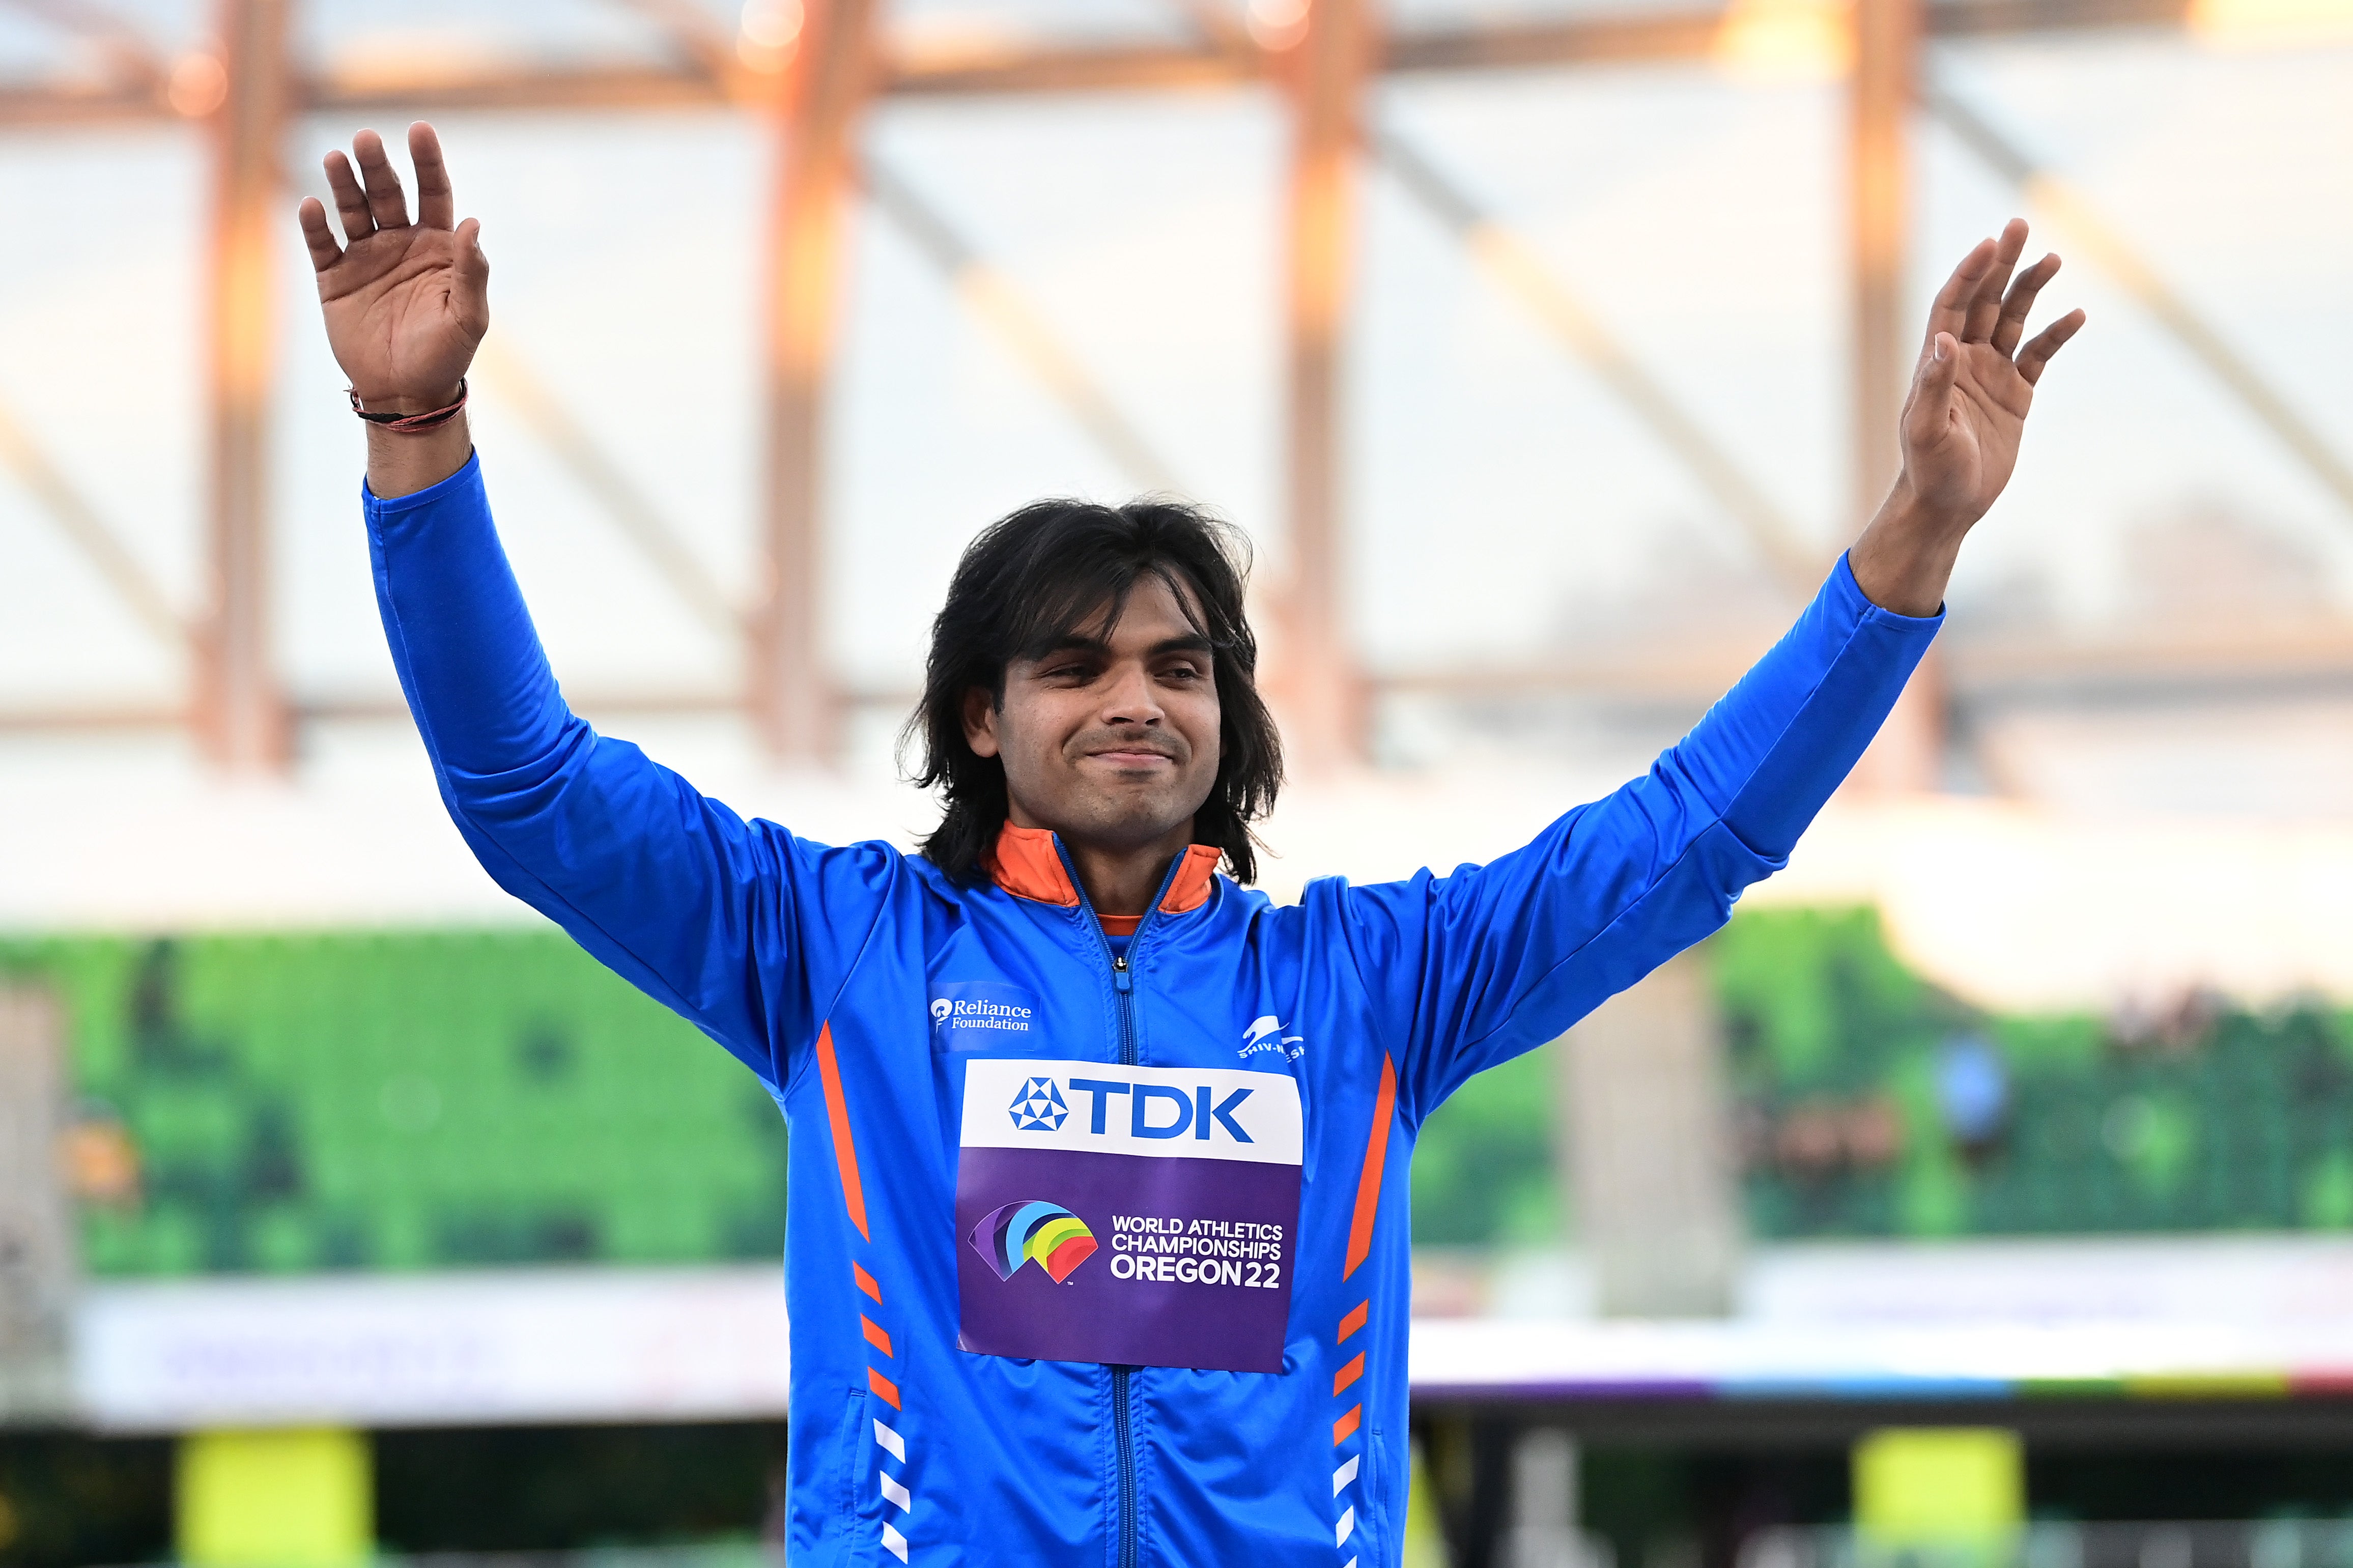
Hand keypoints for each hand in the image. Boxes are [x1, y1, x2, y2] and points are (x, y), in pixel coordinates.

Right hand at [298, 123, 486, 414]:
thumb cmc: (445, 356)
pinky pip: (322, 245)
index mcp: (437, 247)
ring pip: (352, 210)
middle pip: (388, 193)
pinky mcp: (334, 278)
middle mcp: (400, 243)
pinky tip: (312, 207)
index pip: (434, 192)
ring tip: (336, 159)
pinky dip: (316, 226)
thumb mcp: (468, 318)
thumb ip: (471, 272)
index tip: (419, 130)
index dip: (428, 162)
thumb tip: (473, 225)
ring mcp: (365, 257)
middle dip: (377, 166)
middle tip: (366, 139)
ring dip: (343, 184)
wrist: (406, 393)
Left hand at [1851, 218, 2085, 615]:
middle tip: (2019, 225)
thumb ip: (1933, 385)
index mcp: (1936, 362)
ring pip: (2014, 319)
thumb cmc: (1929, 470)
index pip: (1952, 304)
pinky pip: (2040, 355)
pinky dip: (2056, 335)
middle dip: (2001, 263)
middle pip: (1984, 299)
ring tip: (2054, 258)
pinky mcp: (2016, 395)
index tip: (1988, 243)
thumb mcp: (1927, 430)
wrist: (1948, 505)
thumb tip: (1944, 340)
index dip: (1968, 273)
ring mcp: (1991, 375)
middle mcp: (1963, 361)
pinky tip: (2075, 315)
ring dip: (2031, 288)